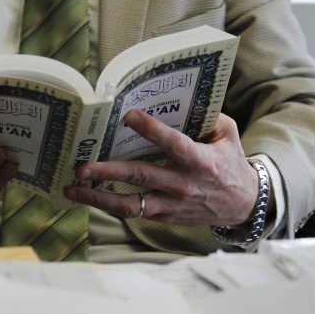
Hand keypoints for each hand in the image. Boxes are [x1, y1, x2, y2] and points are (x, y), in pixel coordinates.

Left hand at [64, 109, 261, 225]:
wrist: (242, 204)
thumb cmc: (230, 163)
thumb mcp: (228, 134)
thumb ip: (208, 116)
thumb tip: (183, 97)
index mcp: (200, 160)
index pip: (173, 144)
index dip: (151, 130)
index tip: (128, 116)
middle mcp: (182, 184)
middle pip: (141, 176)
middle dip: (108, 171)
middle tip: (81, 166)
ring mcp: (171, 204)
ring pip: (130, 204)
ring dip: (98, 197)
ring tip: (72, 188)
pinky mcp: (164, 216)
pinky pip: (133, 212)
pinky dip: (109, 205)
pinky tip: (88, 196)